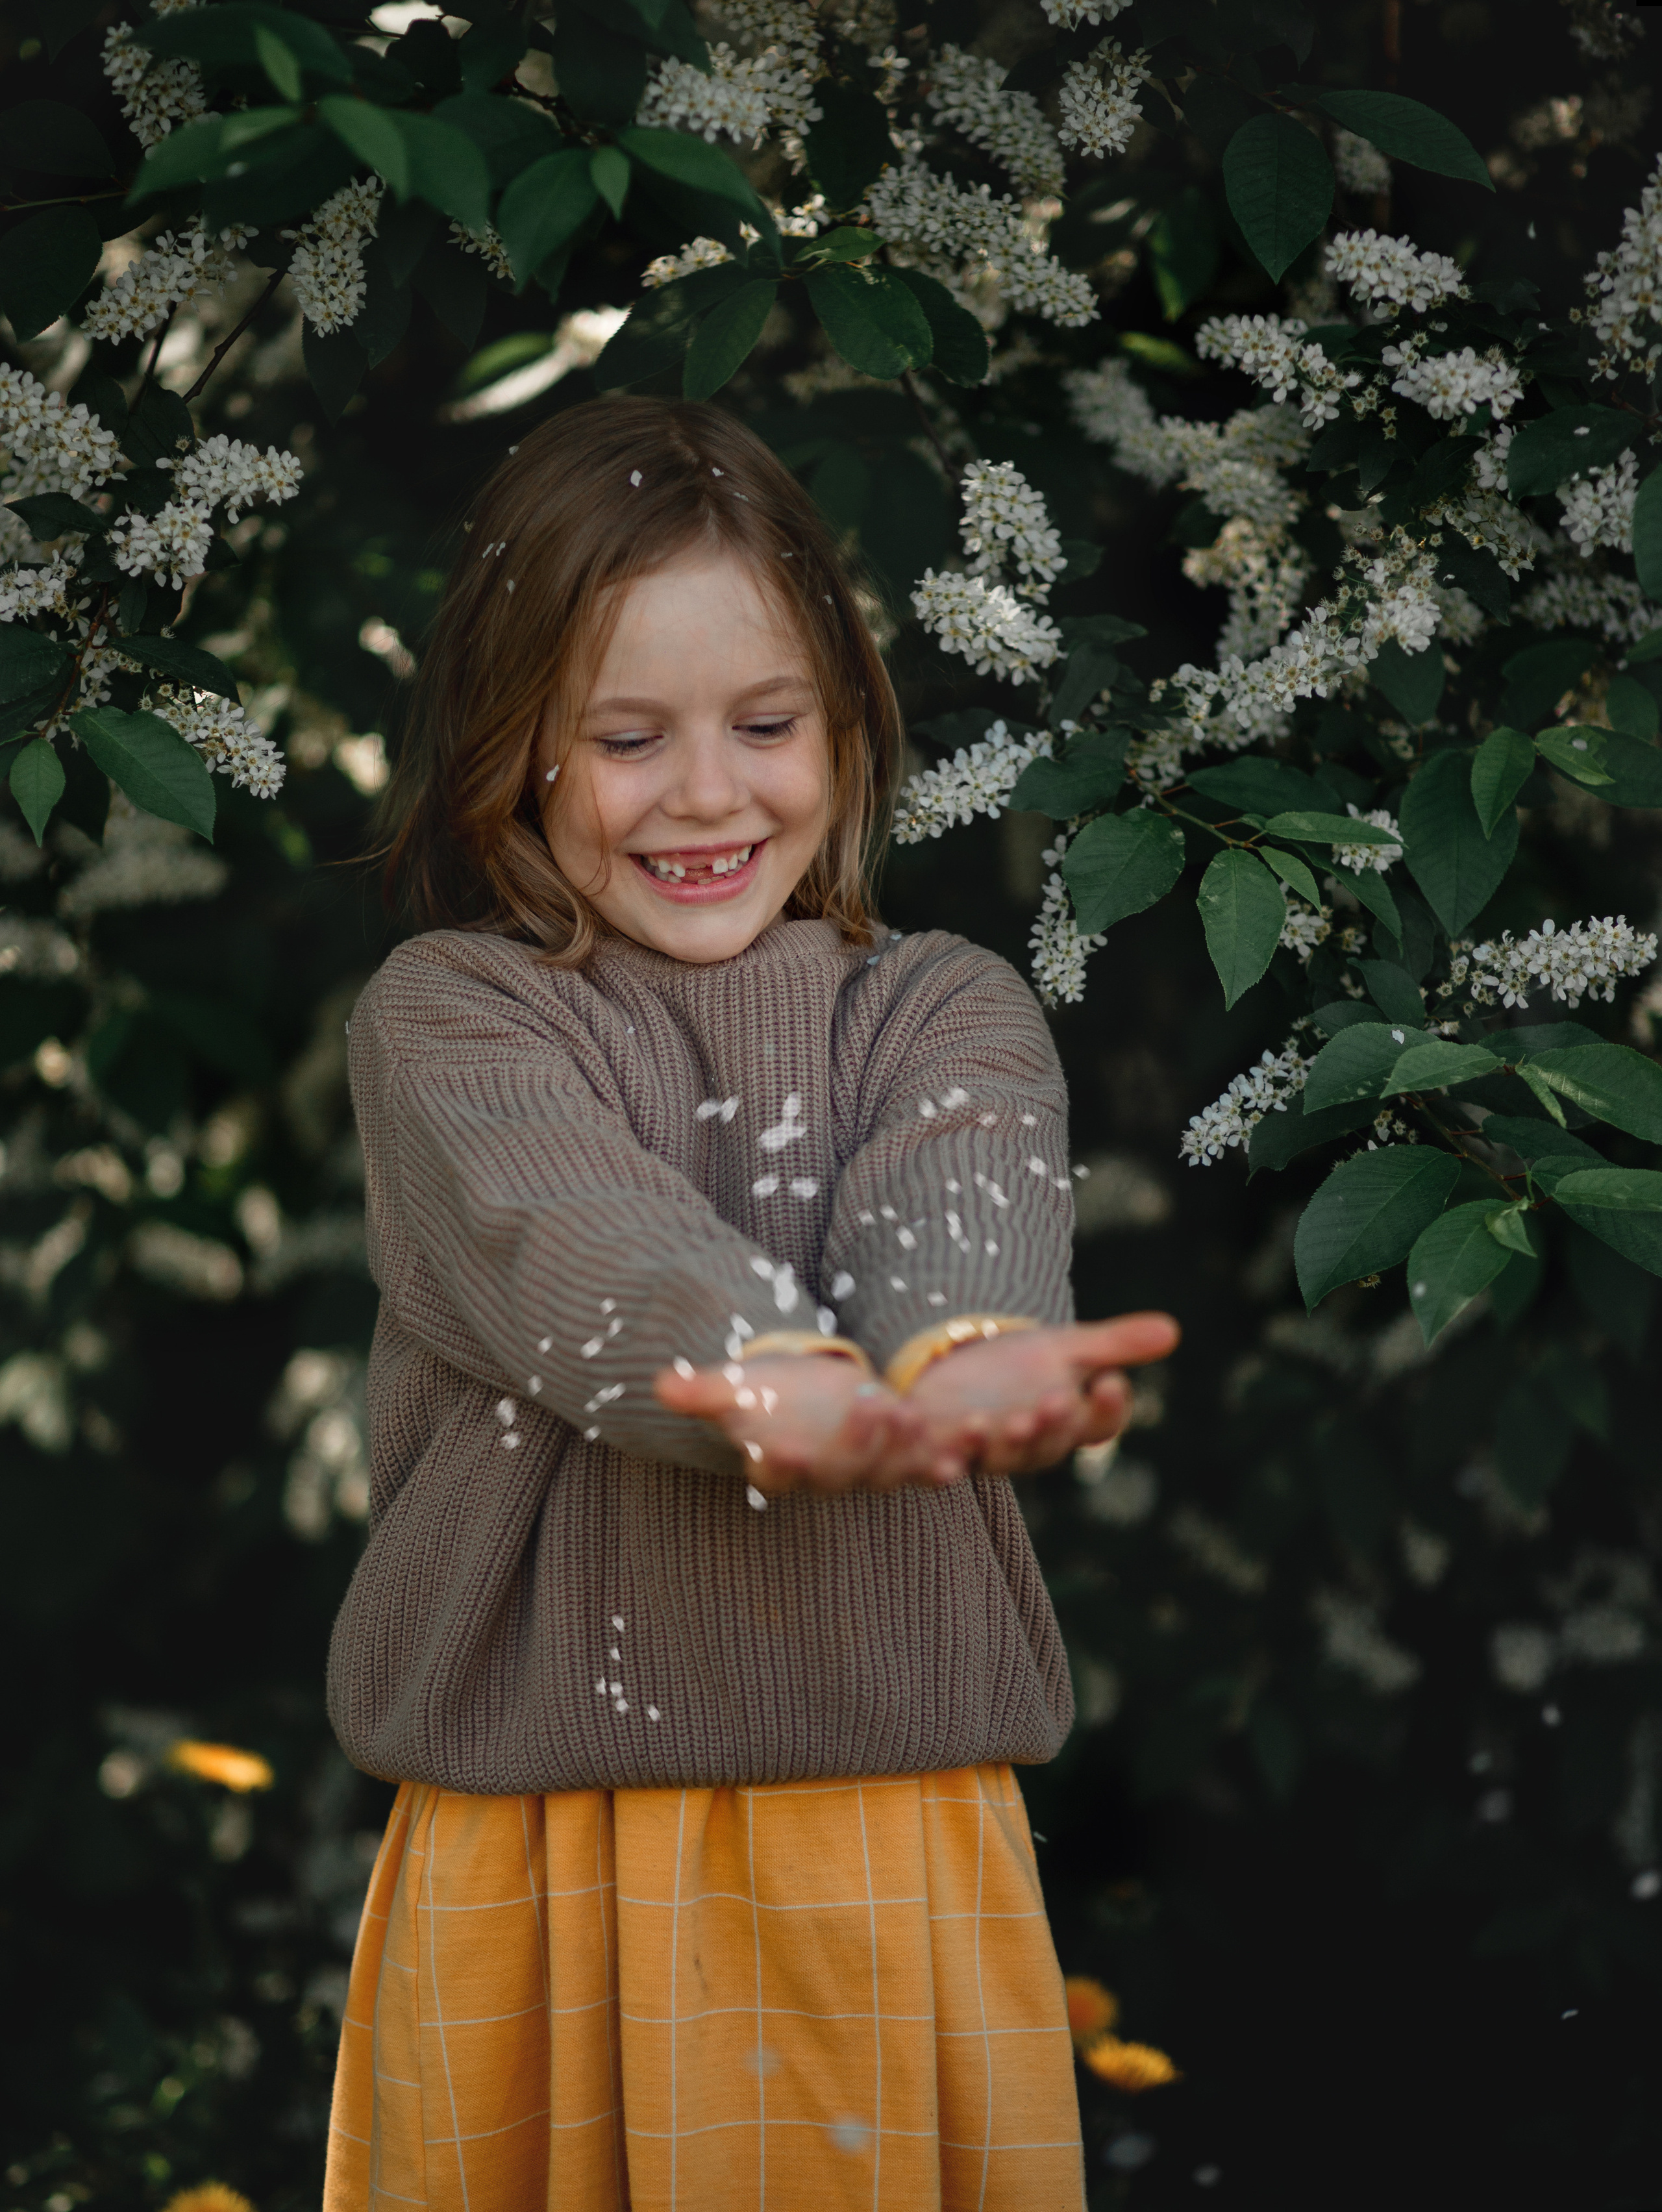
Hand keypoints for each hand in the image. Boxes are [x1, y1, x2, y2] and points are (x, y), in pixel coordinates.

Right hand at [652, 1355, 965, 1496]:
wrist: (804, 1400)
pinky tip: (969, 1444)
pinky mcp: (905, 1458)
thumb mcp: (733, 1388)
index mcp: (779, 1463)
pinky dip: (949, 1452)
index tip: (779, 1448)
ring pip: (889, 1468)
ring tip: (914, 1412)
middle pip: (841, 1470)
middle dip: (860, 1443)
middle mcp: (825, 1476)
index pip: (775, 1471)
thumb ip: (699, 1391)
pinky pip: (928, 1460)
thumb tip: (659, 1383)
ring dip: (906, 1448)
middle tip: (875, 1405)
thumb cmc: (764, 1394)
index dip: (780, 1464)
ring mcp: (868, 1471)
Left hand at [904, 1311, 1179, 1478]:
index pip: (1098, 1424)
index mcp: (1067, 1421)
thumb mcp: (1066, 1347)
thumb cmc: (1021, 1365)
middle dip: (1050, 1426)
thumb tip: (1173, 1330)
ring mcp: (984, 1453)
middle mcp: (1030, 1445)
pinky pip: (936, 1465)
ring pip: (995, 1459)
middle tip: (1053, 1402)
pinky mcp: (937, 1453)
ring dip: (992, 1443)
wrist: (956, 1371)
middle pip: (1048, 1445)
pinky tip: (930, 1445)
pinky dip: (935, 1458)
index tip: (1111, 1381)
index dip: (1107, 1408)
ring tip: (982, 1422)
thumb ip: (1115, 1344)